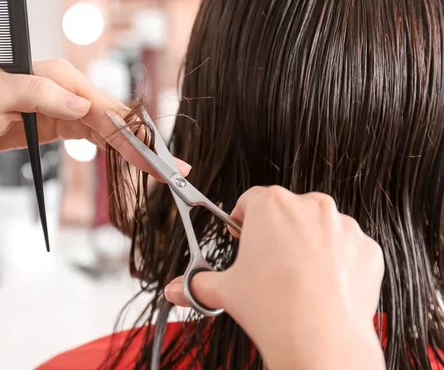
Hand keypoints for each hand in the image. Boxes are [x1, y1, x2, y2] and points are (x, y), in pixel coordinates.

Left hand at [0, 58, 190, 175]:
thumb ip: (37, 95)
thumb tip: (82, 106)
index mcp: (57, 77)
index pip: (103, 108)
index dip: (130, 133)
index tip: (152, 155)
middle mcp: (68, 89)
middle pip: (115, 120)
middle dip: (145, 146)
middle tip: (173, 170)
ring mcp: (66, 107)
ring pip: (111, 130)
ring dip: (137, 151)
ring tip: (163, 171)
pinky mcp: (63, 124)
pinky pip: (97, 137)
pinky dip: (117, 150)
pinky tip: (136, 162)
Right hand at [164, 186, 384, 368]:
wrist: (320, 340)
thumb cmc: (271, 308)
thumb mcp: (226, 291)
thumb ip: (196, 284)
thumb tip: (174, 290)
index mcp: (270, 205)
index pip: (251, 201)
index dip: (243, 221)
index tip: (243, 239)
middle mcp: (309, 205)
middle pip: (287, 212)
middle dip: (277, 233)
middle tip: (269, 266)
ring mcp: (342, 225)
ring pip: (319, 228)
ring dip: (308, 245)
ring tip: (298, 281)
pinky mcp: (366, 247)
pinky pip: (347, 248)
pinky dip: (337, 263)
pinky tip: (324, 288)